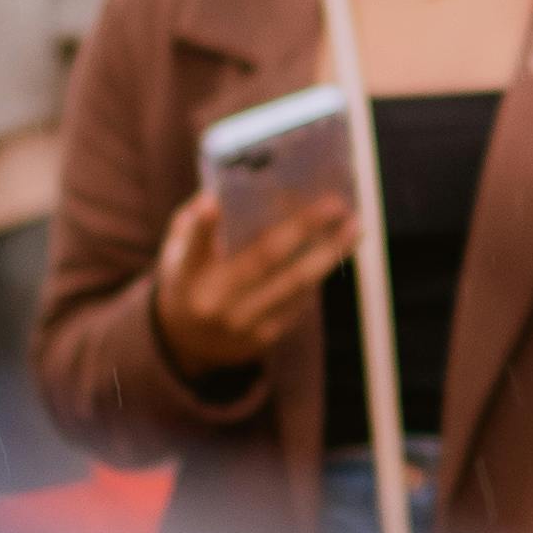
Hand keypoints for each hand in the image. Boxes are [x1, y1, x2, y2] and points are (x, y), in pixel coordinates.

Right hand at [151, 178, 348, 386]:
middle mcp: (213, 300)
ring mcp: (240, 322)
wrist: (189, 342)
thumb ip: (198, 223)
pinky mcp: (263, 337)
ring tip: (354, 227)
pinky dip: (319, 273)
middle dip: (303, 228)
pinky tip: (338, 251)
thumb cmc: (190, 278)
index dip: (203, 226)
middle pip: (264, 259)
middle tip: (334, 203)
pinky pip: (299, 300)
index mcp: (186, 272)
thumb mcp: (178, 251)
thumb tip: (235, 190)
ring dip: (329, 254)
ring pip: (293, 283)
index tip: (212, 203)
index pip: (193, 245)